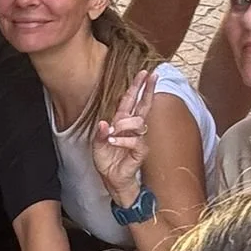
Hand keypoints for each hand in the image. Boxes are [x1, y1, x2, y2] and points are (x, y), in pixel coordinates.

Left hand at [91, 70, 153, 202]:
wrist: (112, 178)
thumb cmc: (107, 160)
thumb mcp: (97, 144)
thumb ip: (100, 133)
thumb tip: (104, 123)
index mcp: (122, 122)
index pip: (131, 101)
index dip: (138, 87)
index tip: (144, 72)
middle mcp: (132, 128)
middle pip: (143, 104)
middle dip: (147, 89)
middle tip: (152, 75)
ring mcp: (138, 138)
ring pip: (138, 121)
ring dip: (123, 125)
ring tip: (111, 133)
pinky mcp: (141, 150)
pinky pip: (136, 140)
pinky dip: (122, 140)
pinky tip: (113, 141)